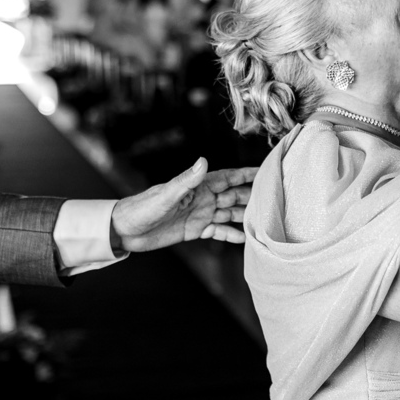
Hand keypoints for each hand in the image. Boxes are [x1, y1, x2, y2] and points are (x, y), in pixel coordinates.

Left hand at [110, 158, 258, 252]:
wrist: (125, 230)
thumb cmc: (142, 208)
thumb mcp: (166, 194)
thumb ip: (186, 179)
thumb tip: (203, 161)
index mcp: (198, 185)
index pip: (229, 177)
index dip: (247, 173)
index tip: (267, 170)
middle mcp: (203, 198)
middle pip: (234, 195)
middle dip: (253, 196)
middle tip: (274, 200)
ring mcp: (200, 214)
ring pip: (229, 213)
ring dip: (245, 216)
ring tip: (264, 221)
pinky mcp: (195, 230)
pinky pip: (218, 232)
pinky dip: (231, 235)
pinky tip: (245, 239)